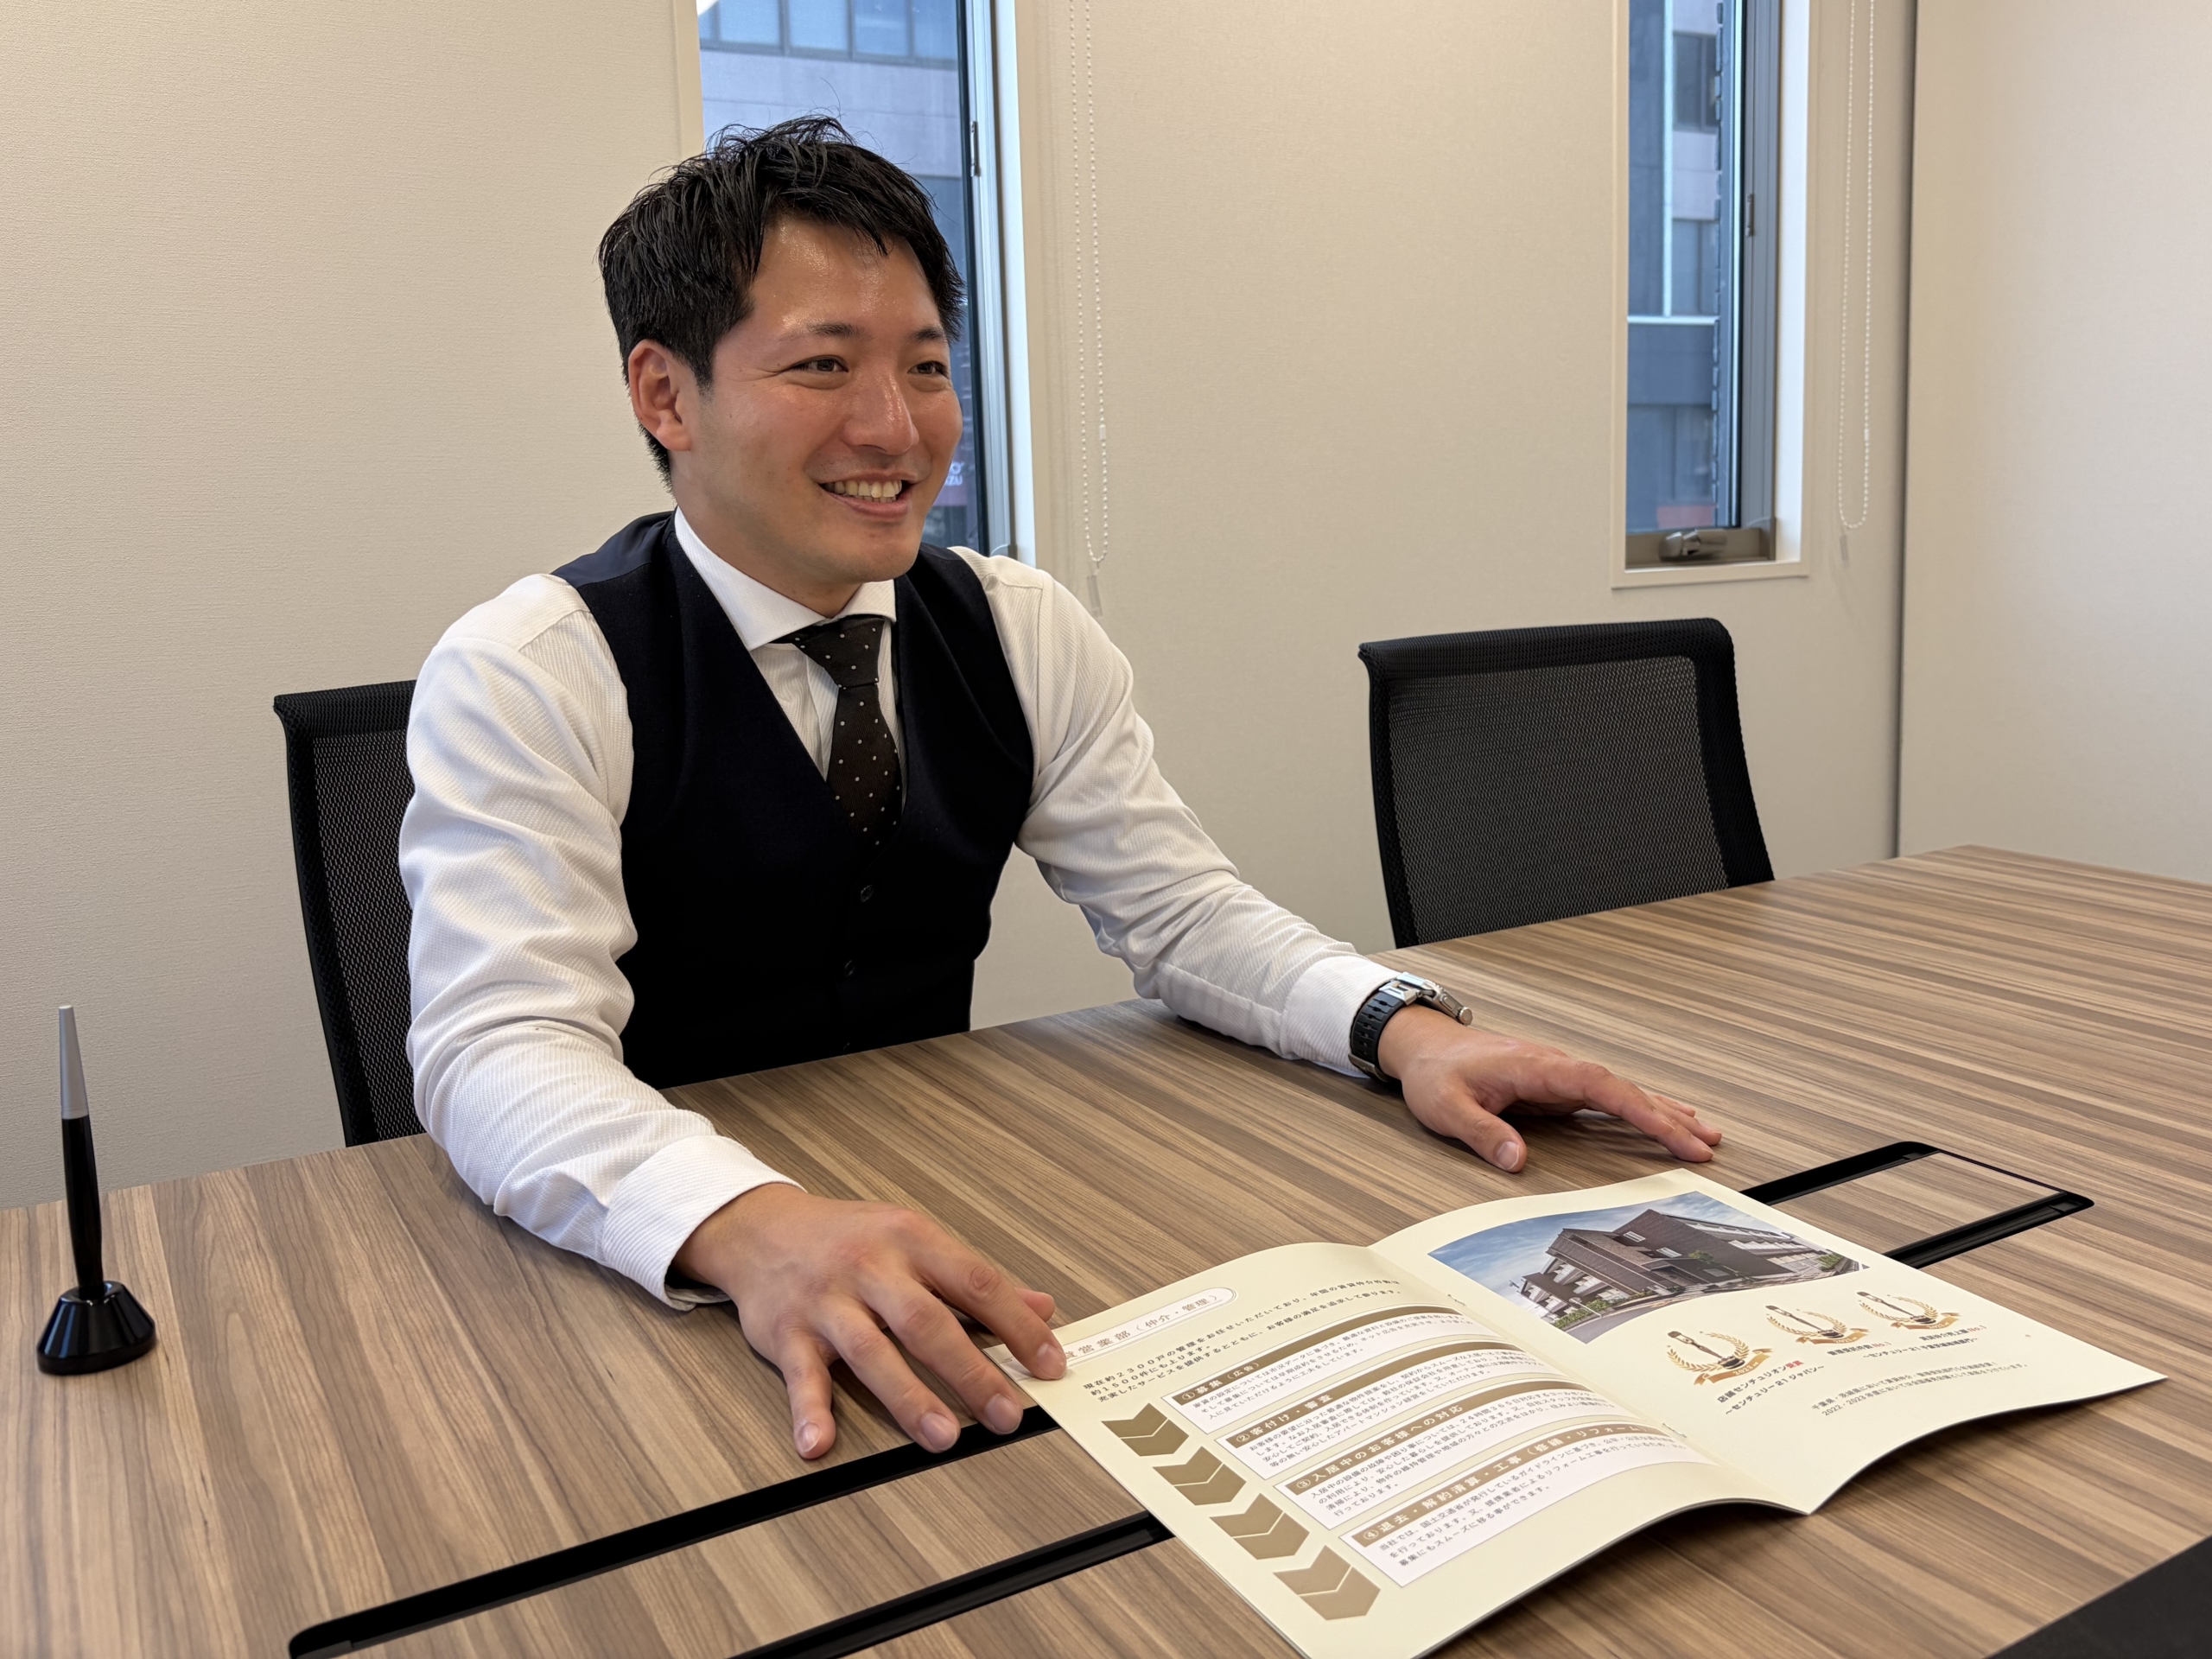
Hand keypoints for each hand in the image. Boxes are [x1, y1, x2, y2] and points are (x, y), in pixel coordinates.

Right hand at [673, 1184, 1065, 1460]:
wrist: (761, 1228)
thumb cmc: (848, 1239)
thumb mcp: (914, 1241)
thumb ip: (975, 1281)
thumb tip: (1042, 1308)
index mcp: (911, 1241)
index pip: (975, 1283)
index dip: (1017, 1325)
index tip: (1049, 1364)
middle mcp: (870, 1269)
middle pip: (926, 1322)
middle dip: (971, 1371)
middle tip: (1006, 1414)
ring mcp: (827, 1302)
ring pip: (871, 1352)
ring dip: (908, 1397)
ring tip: (943, 1437)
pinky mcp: (786, 1334)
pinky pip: (800, 1376)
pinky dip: (808, 1412)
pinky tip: (819, 1444)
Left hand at [1376, 1007, 1719, 1172]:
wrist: (1425, 1046)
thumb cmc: (1436, 1071)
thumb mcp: (1447, 1106)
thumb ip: (1482, 1132)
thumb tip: (1516, 1160)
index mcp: (1537, 1067)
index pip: (1602, 1085)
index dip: (1642, 1110)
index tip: (1674, 1132)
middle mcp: (1557, 1068)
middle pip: (1623, 1089)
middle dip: (1667, 1117)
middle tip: (1706, 1146)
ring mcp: (1560, 1077)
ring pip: (1622, 1091)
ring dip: (1662, 1112)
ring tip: (1703, 1135)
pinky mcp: (1558, 1087)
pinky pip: (1608, 1097)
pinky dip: (1639, 1109)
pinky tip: (1664, 1117)